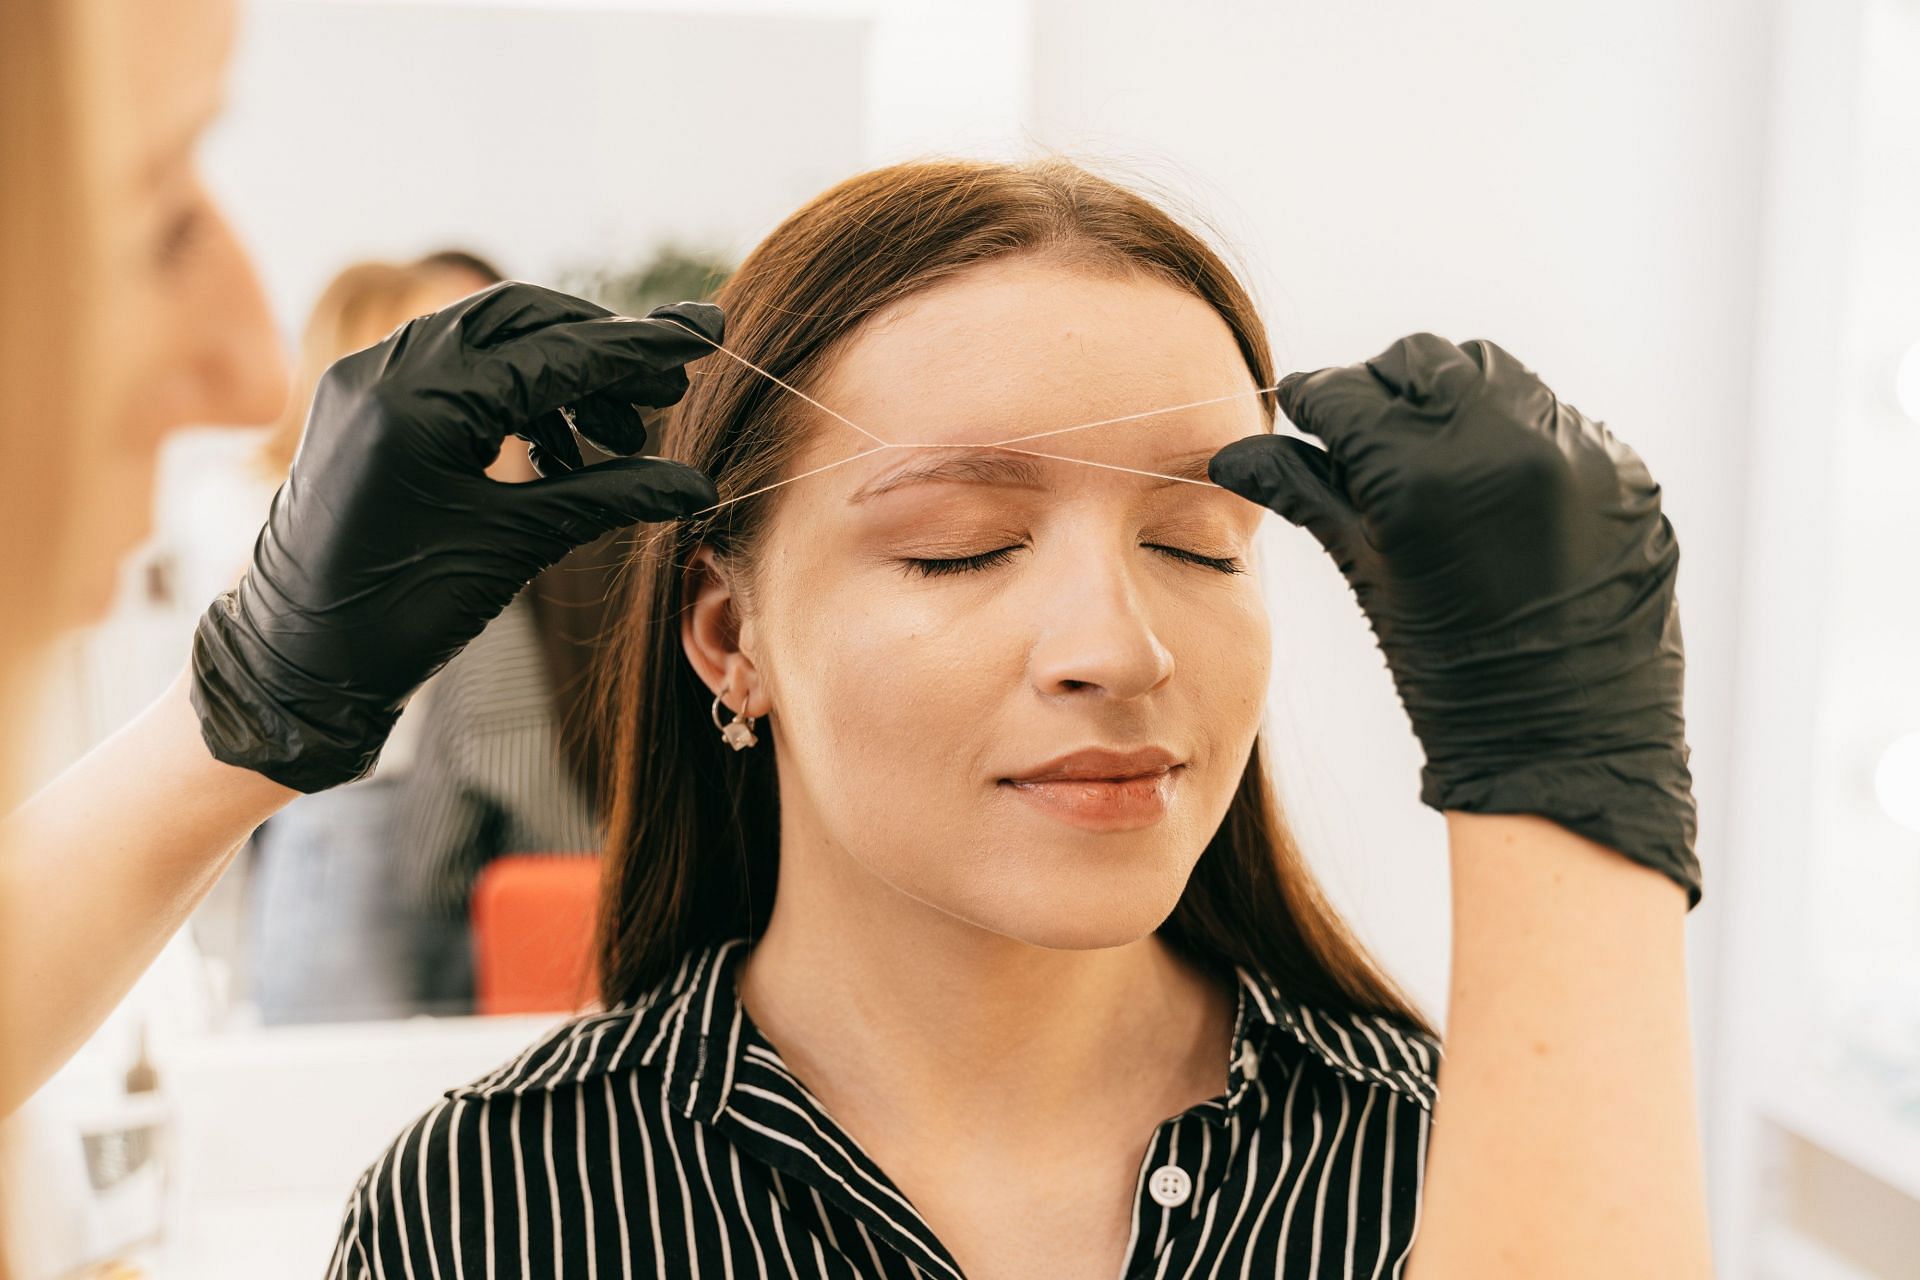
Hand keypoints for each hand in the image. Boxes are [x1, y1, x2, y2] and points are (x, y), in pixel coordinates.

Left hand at [191, 282, 720, 791]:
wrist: (295, 662)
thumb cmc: (399, 613)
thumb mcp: (515, 546)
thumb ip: (607, 497)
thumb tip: (696, 484)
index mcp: (418, 402)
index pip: (551, 352)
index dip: (634, 349)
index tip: (699, 338)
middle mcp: (384, 370)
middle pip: (520, 318)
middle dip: (598, 348)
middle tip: (665, 385)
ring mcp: (366, 380)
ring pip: (487, 340)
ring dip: (560, 375)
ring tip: (619, 434)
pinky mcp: (362, 404)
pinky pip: (452, 371)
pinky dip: (514, 396)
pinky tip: (559, 447)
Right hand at [1209, 334, 1698, 903]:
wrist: (1566, 745)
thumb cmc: (1449, 676)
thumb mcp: (1368, 574)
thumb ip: (1305, 494)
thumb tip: (1235, 453)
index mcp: (1425, 476)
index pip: (1346, 393)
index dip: (1313, 396)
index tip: (1299, 405)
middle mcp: (1509, 444)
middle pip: (1424, 362)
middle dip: (1383, 386)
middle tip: (1364, 428)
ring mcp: (1578, 452)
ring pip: (1498, 375)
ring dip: (1455, 400)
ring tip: (1437, 456)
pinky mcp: (1628, 470)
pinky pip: (1558, 422)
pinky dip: (1517, 441)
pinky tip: (1500, 495)